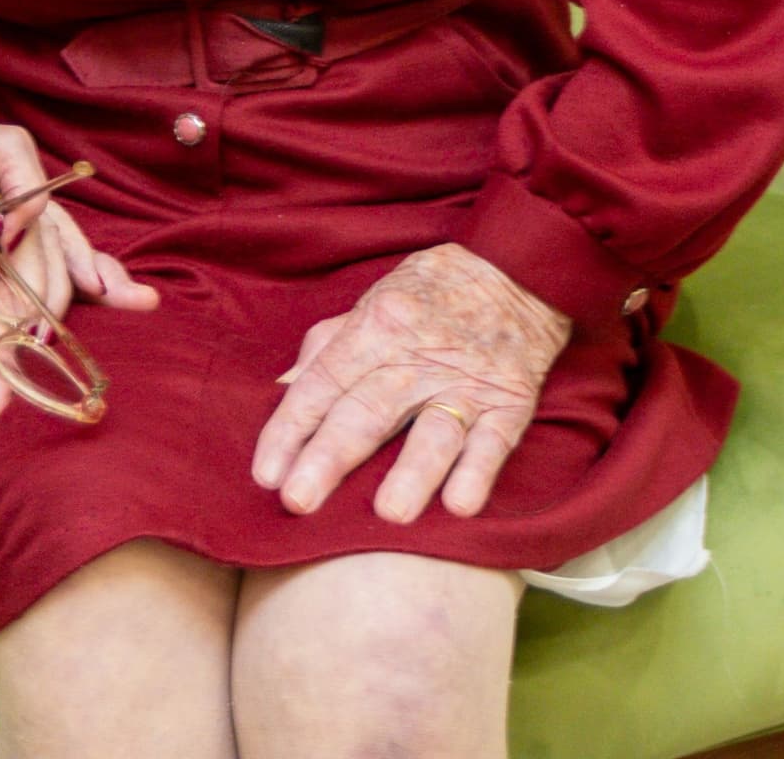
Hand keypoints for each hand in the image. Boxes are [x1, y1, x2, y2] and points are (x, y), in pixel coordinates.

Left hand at [0, 122, 155, 317]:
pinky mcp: (2, 231)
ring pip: (52, 230)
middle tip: (58, 307)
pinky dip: (78, 271)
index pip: (8, 150)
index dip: (26, 191)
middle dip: (57, 258)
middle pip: (37, 204)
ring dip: (84, 267)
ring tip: (127, 298)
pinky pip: (47, 249)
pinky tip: (117, 294)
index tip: (17, 240)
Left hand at [250, 243, 569, 522]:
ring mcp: (466, 381)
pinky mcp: (511, 400)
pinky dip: (478, 472)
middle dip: (330, 457)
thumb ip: (329, 345)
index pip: (322, 382)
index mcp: (376, 326)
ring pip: (434, 431)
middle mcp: (417, 355)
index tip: (265, 473)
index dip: (290, 428)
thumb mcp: (373, 299)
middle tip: (298, 501)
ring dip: (412, 473)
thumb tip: (285, 389)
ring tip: (388, 514)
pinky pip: (495, 440)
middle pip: (367, 410)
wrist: (518, 269)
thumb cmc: (431, 292)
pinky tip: (460, 504)